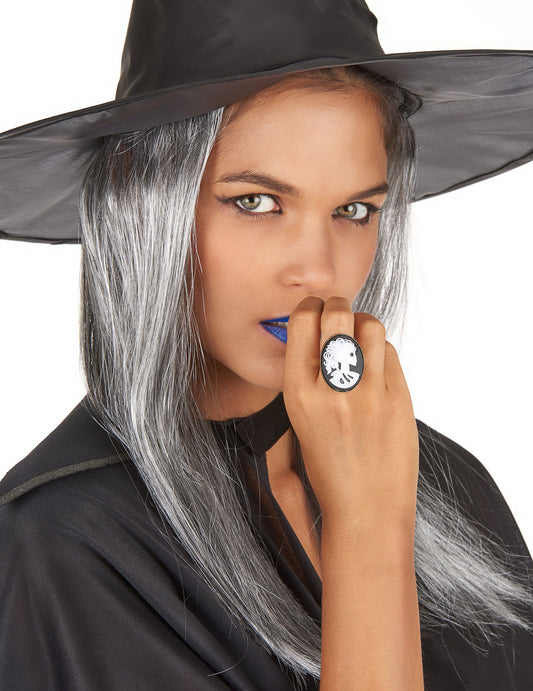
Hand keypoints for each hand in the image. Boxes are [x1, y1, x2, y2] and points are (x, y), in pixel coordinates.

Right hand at [283, 296, 418, 528]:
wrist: (366, 509)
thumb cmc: (329, 470)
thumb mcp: (300, 423)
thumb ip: (305, 379)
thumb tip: (313, 336)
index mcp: (298, 395)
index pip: (302, 322)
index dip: (309, 309)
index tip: (314, 313)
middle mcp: (332, 390)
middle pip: (336, 314)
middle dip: (337, 305)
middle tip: (338, 315)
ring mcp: (369, 394)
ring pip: (370, 326)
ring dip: (363, 324)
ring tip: (359, 339)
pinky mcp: (399, 399)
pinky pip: (389, 353)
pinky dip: (381, 350)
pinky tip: (375, 366)